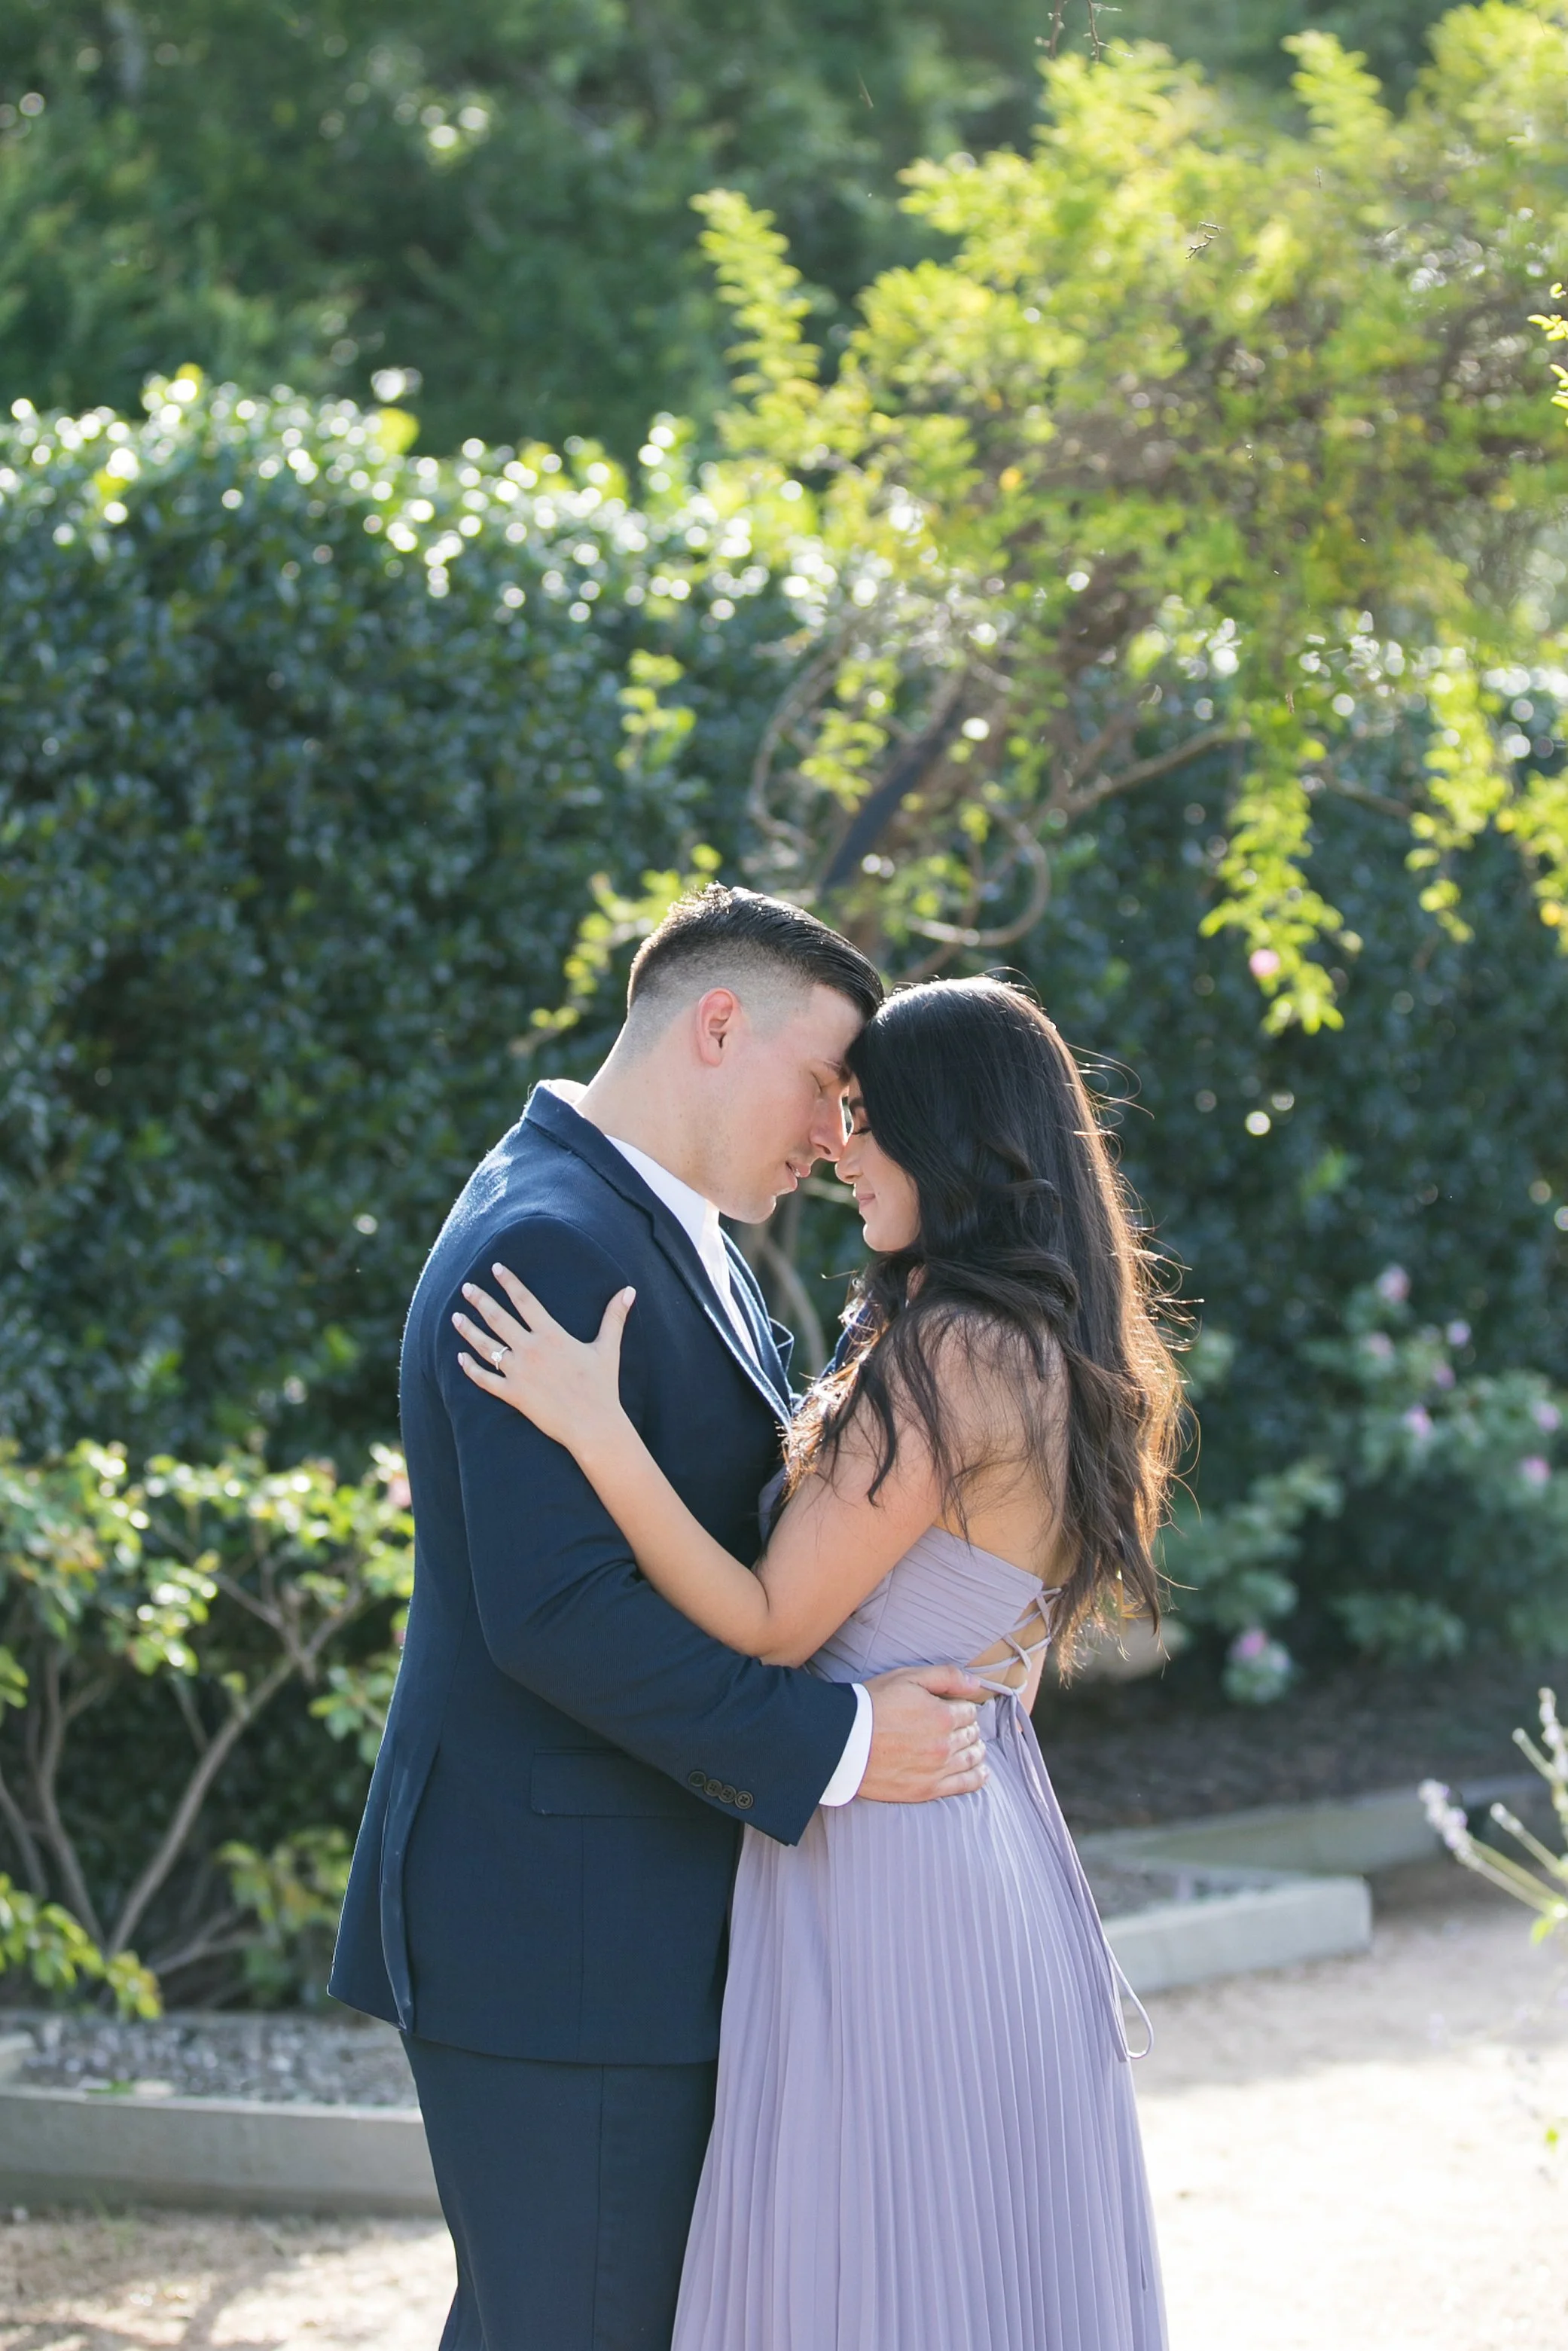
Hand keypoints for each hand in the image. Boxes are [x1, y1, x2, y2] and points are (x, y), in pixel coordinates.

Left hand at [454, 1264, 634, 1455]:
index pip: (524, 1300)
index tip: (495, 1268)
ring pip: (486, 1346)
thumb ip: (614, 1317)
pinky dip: (470, 1369)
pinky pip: (485, 1379)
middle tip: (466, 1288)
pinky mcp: (512, 1394)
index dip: (509, 1282)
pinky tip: (460, 1358)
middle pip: (498, 1318)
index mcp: (551, 1335)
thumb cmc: (601, 1386)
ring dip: (469, 1330)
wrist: (592, 1424)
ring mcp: (518, 1372)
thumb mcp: (608, 1348)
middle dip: (480, 1301)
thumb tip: (629, 1290)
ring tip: (455, 1317)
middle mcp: (530, 1349)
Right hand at [858, 1664, 989, 1803]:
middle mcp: (945, 1745)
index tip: (952, 1707)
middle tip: (957, 1725)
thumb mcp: (907, 1678)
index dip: (962, 1706)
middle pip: (972, 1734)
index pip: (969, 1711)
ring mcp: (937, 1770)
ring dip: (975, 1749)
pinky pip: (964, 1785)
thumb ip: (946, 1677)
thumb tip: (977, 1684)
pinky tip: (981, 1772)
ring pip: (972, 1758)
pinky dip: (977, 1777)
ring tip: (972, 1746)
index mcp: (943, 1716)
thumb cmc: (873, 1705)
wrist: (843, 1742)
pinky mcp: (927, 1789)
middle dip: (968, 1727)